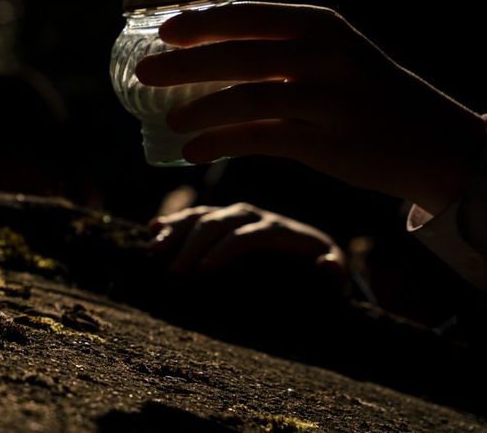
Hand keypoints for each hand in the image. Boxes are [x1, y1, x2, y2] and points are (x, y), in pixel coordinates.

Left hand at [135, 2, 485, 215]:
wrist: (431, 139)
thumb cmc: (363, 90)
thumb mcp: (332, 51)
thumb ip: (279, 45)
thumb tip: (199, 44)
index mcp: (321, 26)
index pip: (250, 17)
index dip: (203, 23)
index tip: (164, 30)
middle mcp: (326, 57)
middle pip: (239, 57)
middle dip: (184, 64)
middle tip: (144, 72)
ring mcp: (328, 100)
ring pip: (246, 100)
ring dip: (199, 110)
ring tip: (170, 120)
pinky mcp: (327, 143)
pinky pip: (259, 140)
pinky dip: (219, 144)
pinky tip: (193, 151)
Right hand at [149, 202, 345, 279]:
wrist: (310, 253)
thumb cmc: (321, 269)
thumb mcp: (334, 272)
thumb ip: (334, 270)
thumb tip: (327, 266)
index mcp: (280, 230)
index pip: (247, 236)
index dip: (224, 251)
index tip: (202, 273)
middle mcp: (254, 216)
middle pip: (218, 222)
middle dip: (193, 245)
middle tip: (173, 272)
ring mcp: (234, 215)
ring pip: (202, 214)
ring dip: (175, 230)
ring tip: (154, 252)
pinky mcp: (221, 220)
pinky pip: (193, 215)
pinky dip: (173, 220)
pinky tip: (152, 228)